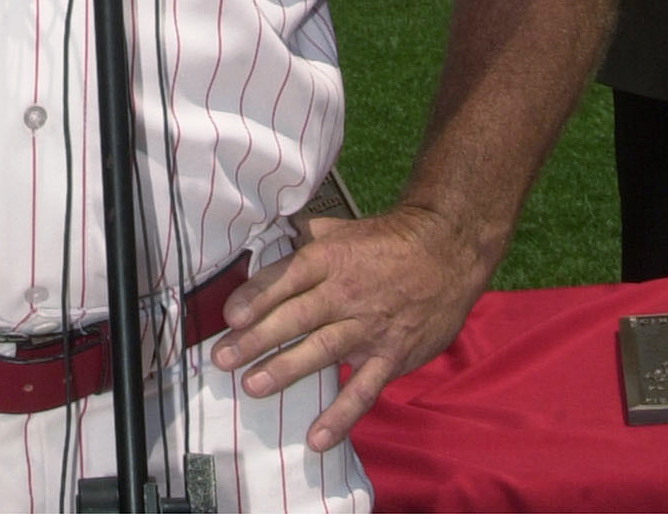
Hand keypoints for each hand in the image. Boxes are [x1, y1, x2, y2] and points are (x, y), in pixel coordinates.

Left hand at [208, 208, 483, 450]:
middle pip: (295, 316)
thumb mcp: (339, 229)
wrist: (444, 255)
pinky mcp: (391, 357)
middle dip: (256, 338)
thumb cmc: (385, 241)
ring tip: (252, 386)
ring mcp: (368, 328)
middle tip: (223, 358)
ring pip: (321, 350)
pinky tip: (317, 438)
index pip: (284, 278)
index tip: (228, 317)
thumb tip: (267, 233)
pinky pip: (363, 389)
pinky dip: (341, 415)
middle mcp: (344, 293)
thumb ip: (303, 236)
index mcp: (327, 259)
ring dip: (286, 370)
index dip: (254, 297)